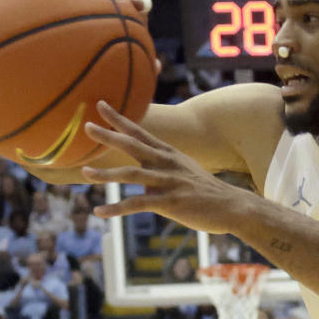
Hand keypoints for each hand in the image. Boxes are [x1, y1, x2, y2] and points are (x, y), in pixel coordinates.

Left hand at [81, 104, 240, 233]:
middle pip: (133, 145)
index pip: (140, 132)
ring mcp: (168, 182)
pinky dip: (116, 209)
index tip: (100, 105)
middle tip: (87, 126)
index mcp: (169, 155)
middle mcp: (167, 164)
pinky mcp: (169, 203)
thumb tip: (141, 186)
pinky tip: (100, 213)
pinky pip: (137, 205)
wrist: (234, 207)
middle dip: (109, 135)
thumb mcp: (185, 176)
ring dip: (105, 173)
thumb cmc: (208, 193)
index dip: (120, 119)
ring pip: (130, 174)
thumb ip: (161, 176)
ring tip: (84, 172)